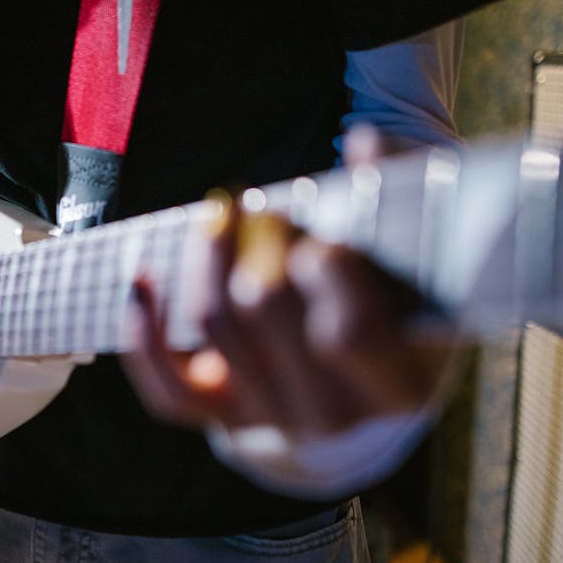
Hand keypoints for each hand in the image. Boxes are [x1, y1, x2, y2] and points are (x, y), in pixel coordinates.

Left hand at [122, 200, 455, 434]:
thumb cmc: (399, 301)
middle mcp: (335, 414)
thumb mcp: (420, 260)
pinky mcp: (226, 421)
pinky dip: (144, 335)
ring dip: (206, 255)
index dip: (326, 277)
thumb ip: (397, 196)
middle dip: (260, 241)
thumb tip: (365, 140)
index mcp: (398, 381)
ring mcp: (275, 421)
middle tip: (269, 209)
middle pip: (266, 309)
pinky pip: (167, 391)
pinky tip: (142, 278)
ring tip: (222, 210)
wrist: (368, 382)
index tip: (321, 238)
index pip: (349, 334)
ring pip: (214, 326)